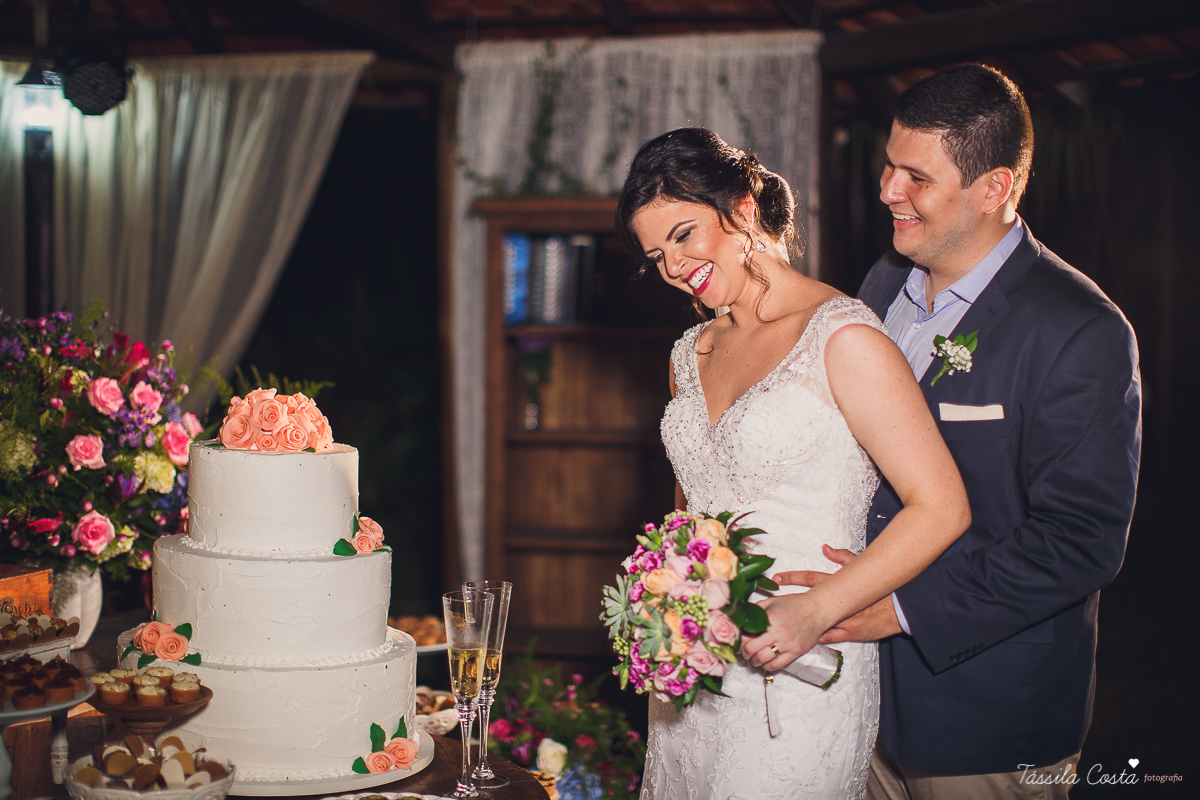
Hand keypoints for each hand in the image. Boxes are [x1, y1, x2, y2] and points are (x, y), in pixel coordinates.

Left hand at [740, 591, 827, 672]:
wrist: (816, 610)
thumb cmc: (793, 605)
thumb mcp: (771, 602)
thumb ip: (754, 610)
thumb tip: (739, 619)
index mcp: (770, 619)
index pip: (746, 635)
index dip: (739, 640)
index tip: (738, 641)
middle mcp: (778, 633)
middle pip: (751, 650)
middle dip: (744, 652)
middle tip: (744, 651)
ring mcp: (787, 644)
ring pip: (762, 660)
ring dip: (754, 661)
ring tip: (753, 657)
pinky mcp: (795, 653)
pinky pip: (776, 665)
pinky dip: (767, 666)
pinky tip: (765, 661)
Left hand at [774, 545, 902, 643]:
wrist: (900, 608)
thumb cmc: (881, 587)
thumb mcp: (862, 568)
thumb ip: (843, 557)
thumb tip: (826, 548)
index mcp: (838, 584)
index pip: (810, 579)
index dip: (792, 578)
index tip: (777, 578)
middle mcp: (837, 601)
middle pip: (807, 600)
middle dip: (787, 601)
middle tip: (769, 604)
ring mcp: (842, 618)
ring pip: (814, 621)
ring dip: (798, 623)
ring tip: (780, 625)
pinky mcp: (849, 633)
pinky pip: (828, 636)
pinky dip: (816, 638)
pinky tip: (803, 641)